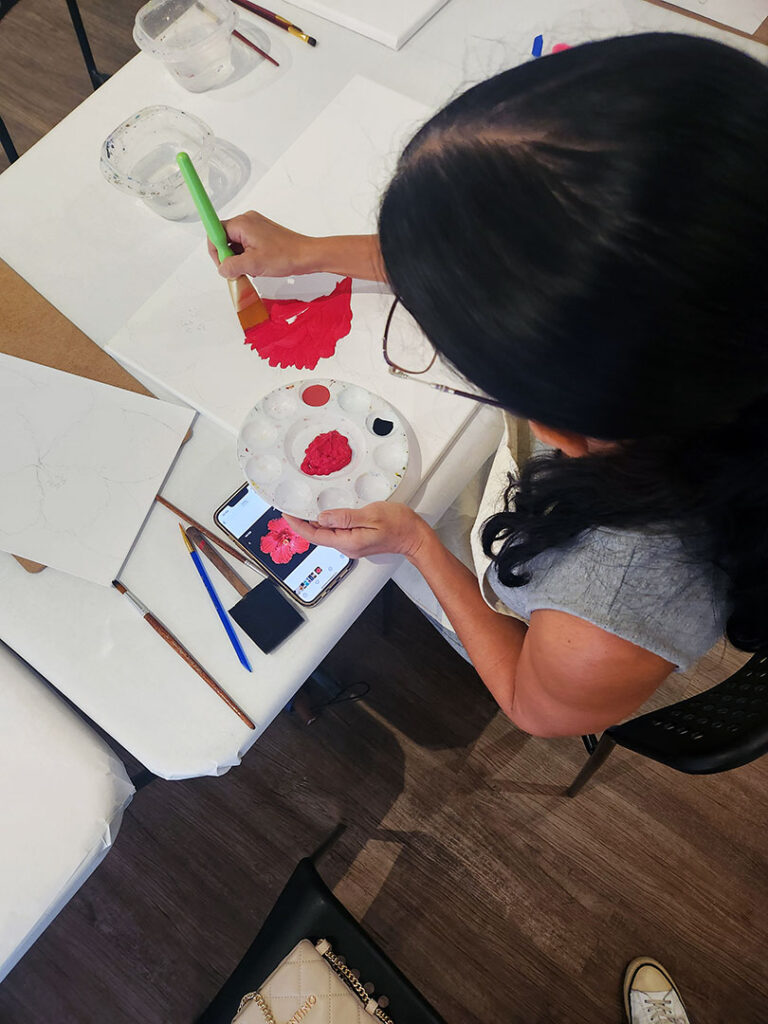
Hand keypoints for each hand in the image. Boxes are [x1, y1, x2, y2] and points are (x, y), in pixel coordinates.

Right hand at [208, 210, 317, 278]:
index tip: (222, 263)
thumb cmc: (286, 255)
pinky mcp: (262, 233)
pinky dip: (248, 257)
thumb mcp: (253, 264)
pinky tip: (257, 266)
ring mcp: (255, 226)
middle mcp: (247, 221)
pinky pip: (246, 244)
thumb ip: (232, 266)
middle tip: (240, 270)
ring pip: (236, 243)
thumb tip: (222, 268)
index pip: (215, 232)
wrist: (307, 255)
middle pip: (225, 238)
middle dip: (229, 257)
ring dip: (239, 259)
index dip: (215, 250)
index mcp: (242, 223)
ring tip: (252, 269)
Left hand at [283, 503, 430, 559]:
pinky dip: (326, 522)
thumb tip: (322, 518)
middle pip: (317, 535)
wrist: (414, 537)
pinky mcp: (356, 541)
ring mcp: (351, 545)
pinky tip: (324, 513)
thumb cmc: (399, 524)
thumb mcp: (371, 515)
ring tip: (302, 507)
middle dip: (302, 522)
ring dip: (313, 522)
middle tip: (290, 507)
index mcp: (348, 542)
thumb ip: (345, 517)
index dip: (298, 524)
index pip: (315, 535)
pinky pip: (336, 532)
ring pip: (326, 534)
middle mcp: (347, 547)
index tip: (286, 513)